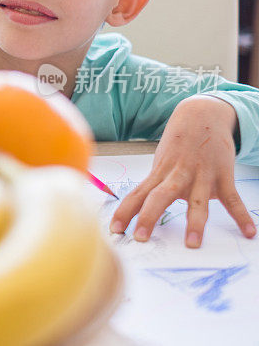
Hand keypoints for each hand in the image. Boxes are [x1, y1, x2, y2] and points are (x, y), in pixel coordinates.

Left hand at [109, 95, 256, 247]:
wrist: (202, 115)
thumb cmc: (178, 146)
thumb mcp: (162, 163)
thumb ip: (155, 186)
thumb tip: (139, 209)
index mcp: (159, 174)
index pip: (137, 195)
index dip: (124, 212)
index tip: (114, 230)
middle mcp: (177, 175)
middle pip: (159, 197)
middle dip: (148, 217)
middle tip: (140, 237)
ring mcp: (200, 175)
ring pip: (195, 201)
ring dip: (195, 223)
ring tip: (193, 243)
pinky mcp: (222, 175)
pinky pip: (232, 199)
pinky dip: (241, 216)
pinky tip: (249, 232)